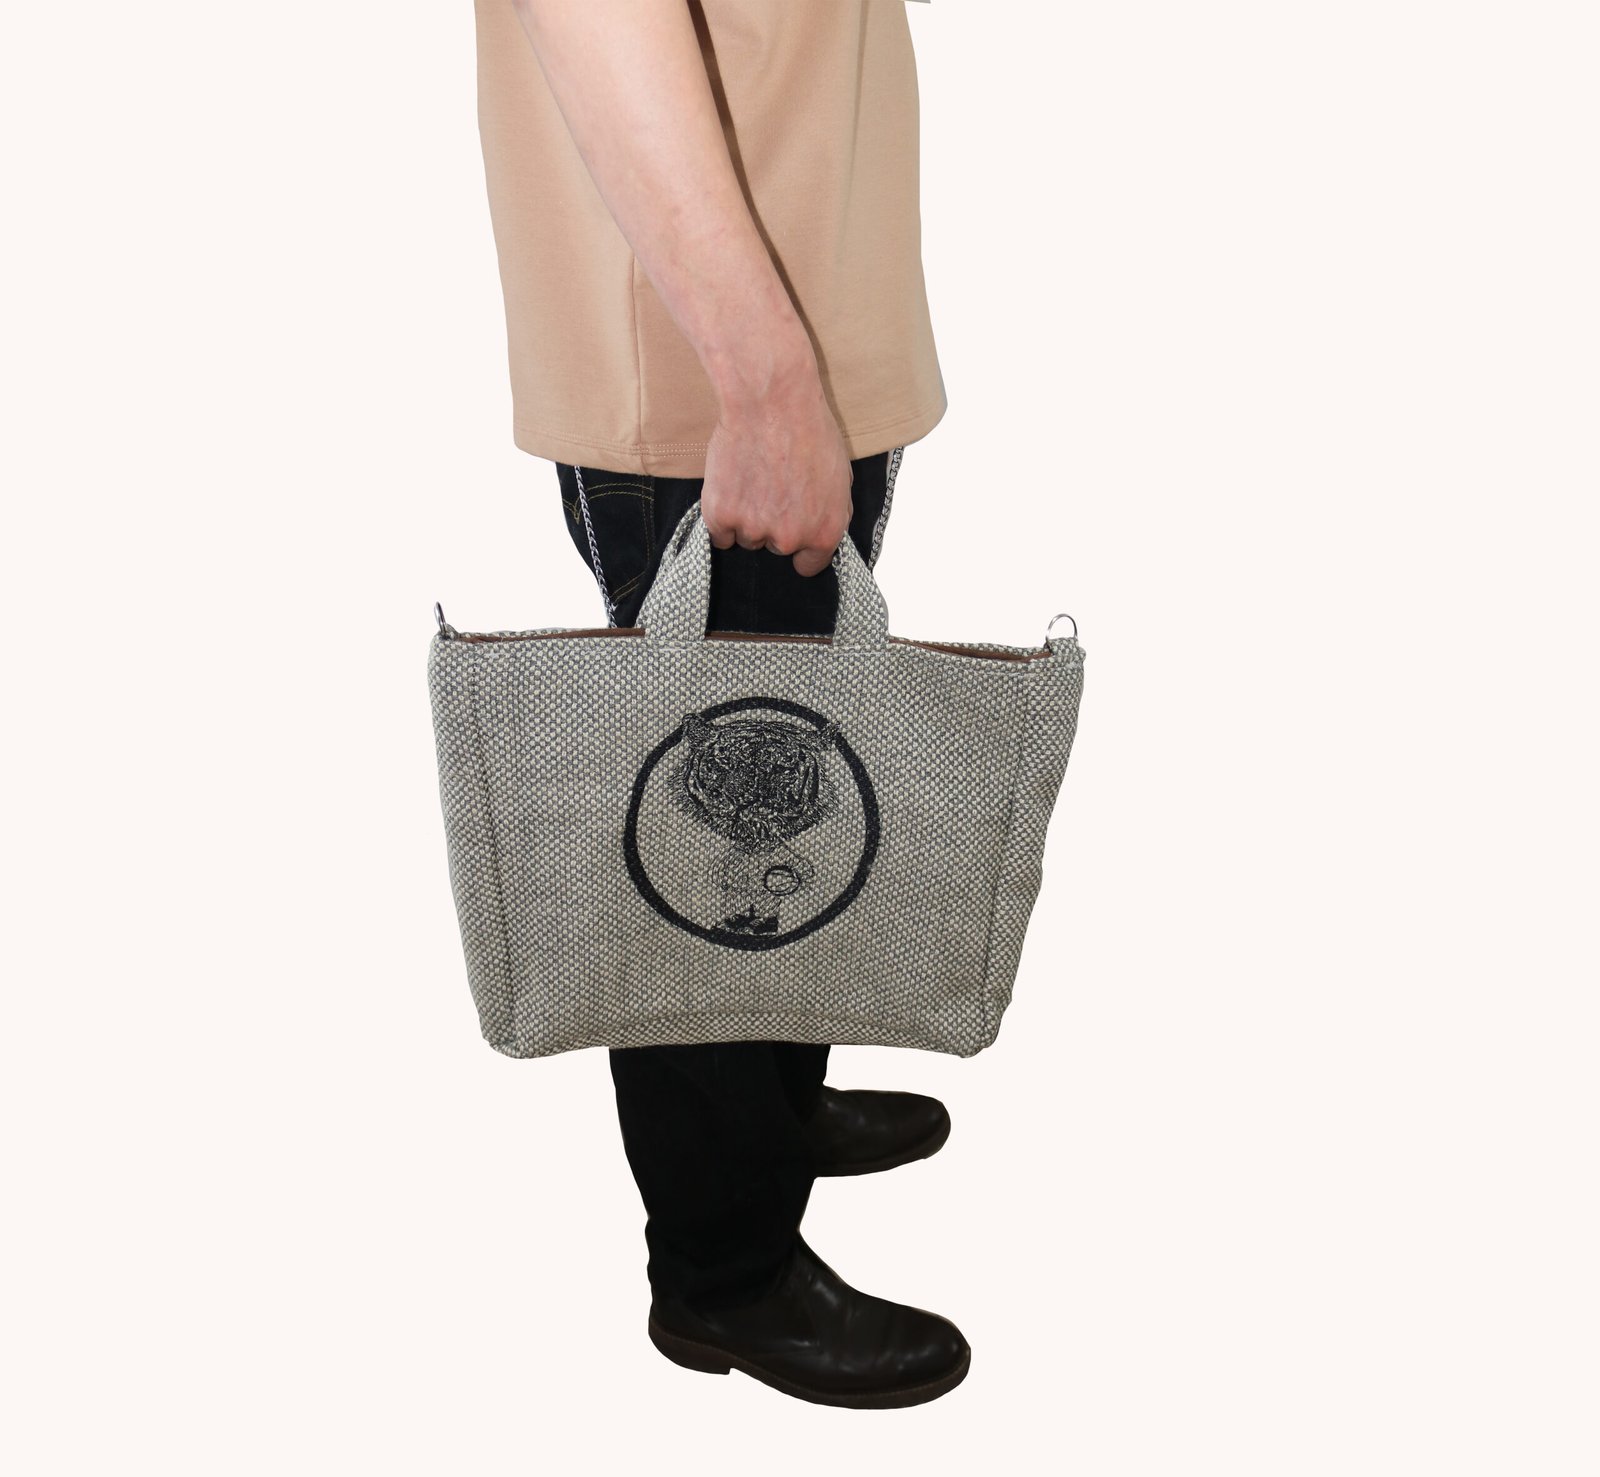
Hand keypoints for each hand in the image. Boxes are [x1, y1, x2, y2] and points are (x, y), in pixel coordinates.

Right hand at [700, 351, 853, 577]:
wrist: (770, 402)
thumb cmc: (810, 430)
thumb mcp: (839, 475)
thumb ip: (830, 512)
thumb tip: (821, 530)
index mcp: (823, 533)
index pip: (808, 566)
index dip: (800, 548)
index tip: (791, 532)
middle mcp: (788, 539)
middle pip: (774, 548)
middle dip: (772, 524)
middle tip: (769, 486)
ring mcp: (752, 530)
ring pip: (745, 538)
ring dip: (745, 518)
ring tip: (750, 478)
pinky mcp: (720, 517)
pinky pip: (718, 533)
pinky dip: (720, 515)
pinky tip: (730, 486)